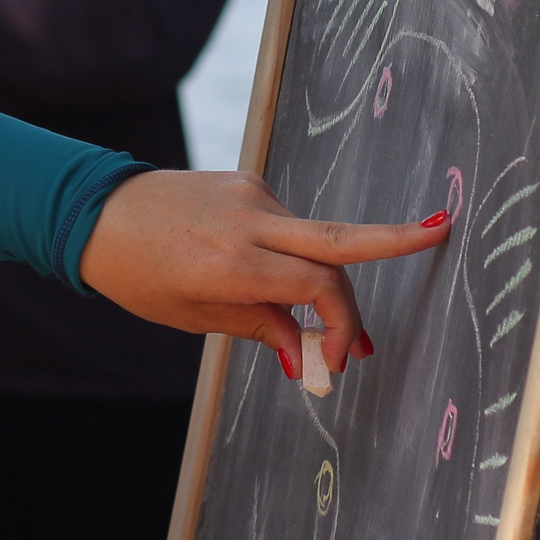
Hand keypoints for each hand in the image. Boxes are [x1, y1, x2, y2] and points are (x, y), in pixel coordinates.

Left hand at [78, 170, 449, 373]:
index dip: (342, 324)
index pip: (318, 287)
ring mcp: (251, 194)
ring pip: (314, 239)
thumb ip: (260, 326)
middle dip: (398, 237)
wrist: (95, 211)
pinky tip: (283, 282)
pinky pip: (288, 225)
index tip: (342, 358)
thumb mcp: (195, 315)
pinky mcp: (248, 182)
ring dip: (331, 279)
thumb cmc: (137, 272)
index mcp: (232, 261)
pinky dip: (298, 256)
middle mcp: (249, 220)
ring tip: (336, 329)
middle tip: (443, 237)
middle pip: (339, 237)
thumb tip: (309, 353)